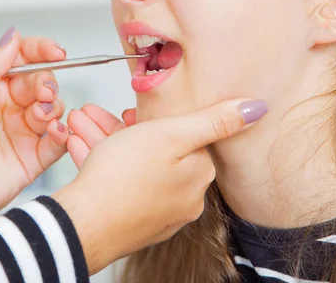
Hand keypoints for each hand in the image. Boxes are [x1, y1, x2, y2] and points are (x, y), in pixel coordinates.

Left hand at [0, 27, 70, 251]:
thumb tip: (12, 35)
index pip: (20, 59)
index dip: (40, 51)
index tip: (57, 51)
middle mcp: (7, 108)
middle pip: (40, 82)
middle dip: (47, 82)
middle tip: (44, 93)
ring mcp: (21, 133)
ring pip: (52, 109)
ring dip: (53, 107)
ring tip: (41, 116)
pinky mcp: (32, 158)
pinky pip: (58, 140)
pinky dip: (62, 133)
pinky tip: (56, 131)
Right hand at [53, 99, 267, 273]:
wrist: (83, 226)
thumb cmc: (121, 180)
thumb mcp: (171, 135)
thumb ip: (214, 121)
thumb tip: (256, 109)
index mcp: (198, 175)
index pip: (185, 136)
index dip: (156, 119)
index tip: (134, 111)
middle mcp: (184, 199)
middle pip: (156, 150)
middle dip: (122, 128)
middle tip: (95, 116)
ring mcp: (158, 212)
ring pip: (132, 166)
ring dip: (105, 141)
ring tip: (79, 125)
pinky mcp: (133, 220)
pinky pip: (121, 184)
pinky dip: (102, 163)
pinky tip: (81, 147)